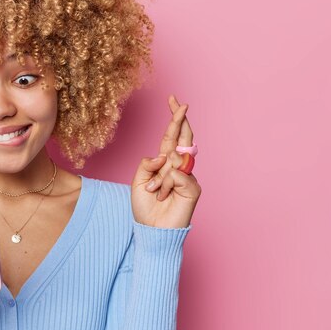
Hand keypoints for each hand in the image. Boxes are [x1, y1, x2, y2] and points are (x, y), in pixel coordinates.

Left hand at [130, 95, 201, 228]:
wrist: (151, 230)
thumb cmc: (145, 207)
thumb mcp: (137, 181)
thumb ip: (147, 163)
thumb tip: (165, 154)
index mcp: (165, 162)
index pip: (171, 136)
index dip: (173, 119)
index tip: (173, 99)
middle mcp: (178, 166)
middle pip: (183, 138)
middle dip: (180, 120)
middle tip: (181, 103)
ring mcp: (187, 176)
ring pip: (174, 161)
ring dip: (158, 177)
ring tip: (153, 192)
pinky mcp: (193, 188)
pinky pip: (178, 175)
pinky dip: (165, 184)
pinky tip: (162, 195)